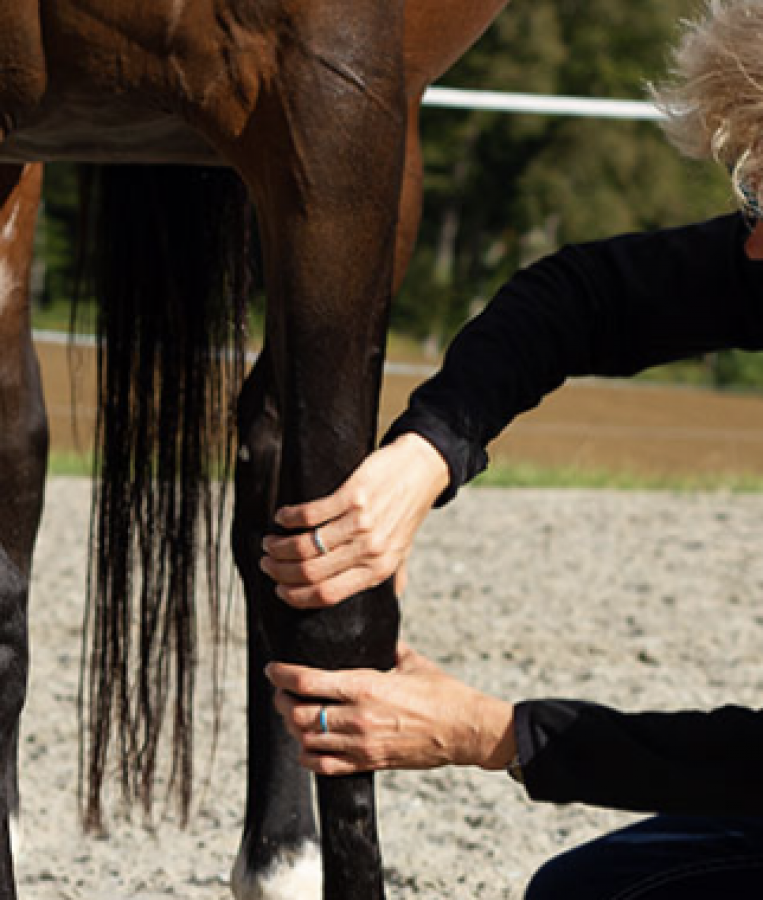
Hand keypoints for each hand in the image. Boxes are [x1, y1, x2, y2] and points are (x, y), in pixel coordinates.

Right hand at [260, 433, 449, 607]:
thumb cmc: (408, 509)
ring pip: (305, 546)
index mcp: (377, 571)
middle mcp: (369, 551)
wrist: (425, 468)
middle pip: (310, 573)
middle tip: (267, 561)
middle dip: (279, 570)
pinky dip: (288, 517)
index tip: (278, 588)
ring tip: (269, 541)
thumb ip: (394, 574)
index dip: (295, 596)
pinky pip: (310, 514)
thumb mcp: (404, 549)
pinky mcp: (353, 496)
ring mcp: (361, 524)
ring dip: (278, 545)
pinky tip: (281, 516)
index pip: (326, 595)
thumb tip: (393, 597)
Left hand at [266, 642, 514, 775]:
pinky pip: (326, 766)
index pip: (308, 681)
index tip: (273, 669)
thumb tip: (372, 635)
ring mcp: (362, 744)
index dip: (283, 675)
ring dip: (293, 727)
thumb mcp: (411, 661)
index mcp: (365, 685)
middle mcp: (358, 716)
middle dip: (283, 701)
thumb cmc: (442, 692)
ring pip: (307, 740)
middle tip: (282, 692)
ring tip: (292, 715)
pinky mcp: (370, 763)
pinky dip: (309, 756)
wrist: (464, 729)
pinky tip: (306, 747)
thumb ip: (385, 648)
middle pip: (300, 712)